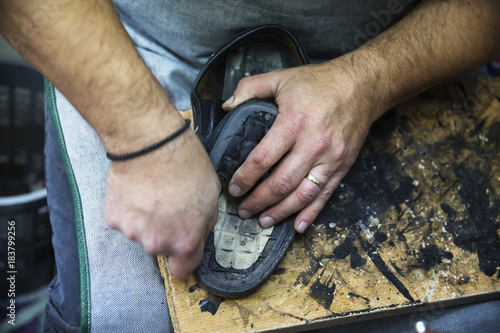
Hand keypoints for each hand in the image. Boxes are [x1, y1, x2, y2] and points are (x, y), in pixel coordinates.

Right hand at [104, 127, 219, 277]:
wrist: (150, 142)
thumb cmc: (184, 163)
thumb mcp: (212, 195)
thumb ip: (205, 224)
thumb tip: (198, 234)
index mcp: (185, 241)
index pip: (183, 269)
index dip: (185, 257)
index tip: (183, 246)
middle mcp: (157, 243)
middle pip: (162, 249)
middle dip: (166, 232)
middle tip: (169, 205)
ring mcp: (133, 232)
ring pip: (142, 234)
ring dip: (147, 221)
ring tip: (152, 193)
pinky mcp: (114, 219)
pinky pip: (125, 220)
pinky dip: (130, 210)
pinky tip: (137, 190)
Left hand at [222, 54, 384, 233]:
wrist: (362, 86)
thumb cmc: (319, 82)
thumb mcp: (281, 77)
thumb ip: (250, 87)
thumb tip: (227, 106)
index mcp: (294, 123)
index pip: (263, 159)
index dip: (245, 178)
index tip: (234, 188)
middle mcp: (313, 144)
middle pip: (281, 183)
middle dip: (259, 201)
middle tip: (243, 210)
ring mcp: (330, 158)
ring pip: (302, 194)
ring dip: (281, 211)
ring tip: (263, 221)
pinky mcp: (342, 166)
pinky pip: (325, 195)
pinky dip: (311, 214)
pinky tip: (297, 226)